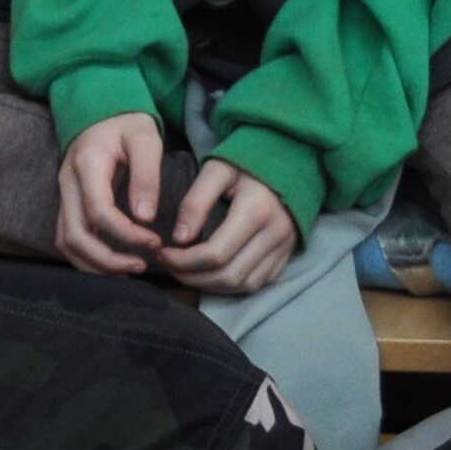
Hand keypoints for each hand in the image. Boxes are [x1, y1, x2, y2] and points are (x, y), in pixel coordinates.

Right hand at [54, 113, 168, 275]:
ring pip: (65, 242)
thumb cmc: (126, 123)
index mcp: (87, 165)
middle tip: (140, 267)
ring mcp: (64, 195)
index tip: (155, 242)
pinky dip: (88, 257)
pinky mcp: (68, 203)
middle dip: (106, 260)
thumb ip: (146, 176)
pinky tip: (113, 262)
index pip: (99, 212)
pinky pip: (68, 238)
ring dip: (94, 264)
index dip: (127, 234)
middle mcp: (68, 184)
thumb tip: (145, 217)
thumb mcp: (145, 139)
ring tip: (128, 271)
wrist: (101, 111)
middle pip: (73, 236)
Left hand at [158, 159, 301, 295]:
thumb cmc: (246, 163)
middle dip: (192, 277)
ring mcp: (284, 249)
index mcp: (257, 211)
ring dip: (209, 285)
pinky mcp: (286, 256)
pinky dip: (229, 285)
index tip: (162, 253)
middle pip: (228, 276)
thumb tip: (179, 239)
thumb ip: (195, 202)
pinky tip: (208, 273)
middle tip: (168, 265)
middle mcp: (275, 234)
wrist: (288, 163)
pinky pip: (256, 283)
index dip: (183, 261)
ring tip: (184, 271)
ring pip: (242, 285)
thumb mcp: (216, 171)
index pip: (215, 254)